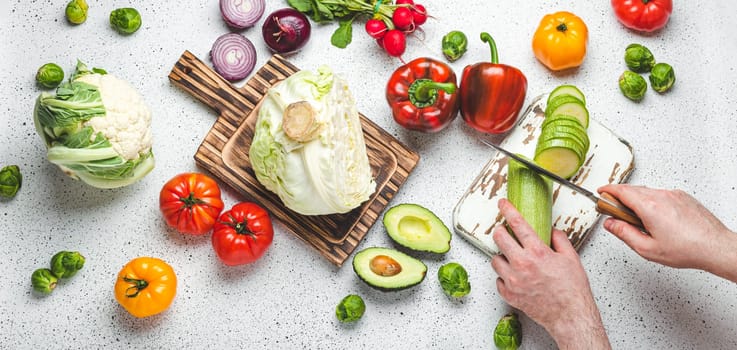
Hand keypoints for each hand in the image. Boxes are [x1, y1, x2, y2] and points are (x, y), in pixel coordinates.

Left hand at [491, 198, 610, 349]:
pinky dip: (504, 276)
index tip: (502, 204)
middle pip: (499, 238)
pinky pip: (498, 280)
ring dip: (502, 256)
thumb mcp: (571, 258)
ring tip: (514, 259)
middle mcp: (522, 264)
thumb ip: (559, 240)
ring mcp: (513, 280)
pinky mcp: (509, 294)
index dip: (508, 210)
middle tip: (505, 232)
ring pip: (495, 259)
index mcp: (537, 252)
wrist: (570, 316)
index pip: (517, 224)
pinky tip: (515, 276)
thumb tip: (550, 231)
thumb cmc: (572, 290)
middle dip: (500, 231)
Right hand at [598, 184, 736, 281]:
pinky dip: (653, 201)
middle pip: (633, 189)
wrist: (715, 247)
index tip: (601, 192)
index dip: (608, 190)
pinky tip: (656, 218)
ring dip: (638, 200)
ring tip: (639, 220)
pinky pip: (661, 194)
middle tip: (614, 210)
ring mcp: (674, 195)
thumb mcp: (646, 248)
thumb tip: (610, 224)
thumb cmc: (687, 249)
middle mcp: (662, 196)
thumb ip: (624, 233)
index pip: (621, 191)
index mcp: (649, 207)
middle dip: (620, 197)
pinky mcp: (683, 197)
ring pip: (648, 192)